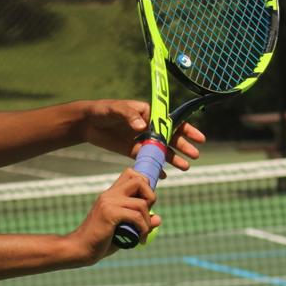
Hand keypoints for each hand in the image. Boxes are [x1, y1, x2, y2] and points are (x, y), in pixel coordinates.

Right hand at [68, 167, 159, 262]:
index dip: (145, 184)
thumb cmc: (101, 241)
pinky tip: (139, 239)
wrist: (81, 248)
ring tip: (142, 234)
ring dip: (147, 221)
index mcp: (111, 195)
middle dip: (150, 196)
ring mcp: (108, 202)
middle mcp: (109, 195)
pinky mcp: (109, 213)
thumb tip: (158, 218)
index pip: (131, 174)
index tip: (148, 202)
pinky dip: (143, 228)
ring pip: (141, 203)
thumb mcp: (124, 229)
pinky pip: (136, 216)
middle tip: (146, 214)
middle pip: (139, 180)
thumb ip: (140, 222)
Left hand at [80, 100, 204, 171]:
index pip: (171, 122)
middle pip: (170, 138)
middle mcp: (148, 127)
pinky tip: (163, 175)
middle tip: (194, 155)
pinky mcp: (132, 151)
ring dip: (174, 158)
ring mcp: (141, 140)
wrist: (87, 122)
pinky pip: (147, 159)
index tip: (198, 138)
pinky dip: (155, 167)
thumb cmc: (103, 110)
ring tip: (185, 167)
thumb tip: (142, 126)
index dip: (186, 129)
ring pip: (161, 150)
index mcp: (148, 114)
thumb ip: (129, 115)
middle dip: (183, 146)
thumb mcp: (115, 109)